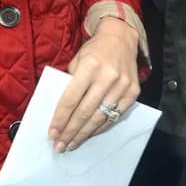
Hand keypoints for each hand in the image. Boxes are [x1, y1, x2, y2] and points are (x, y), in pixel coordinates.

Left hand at [48, 17, 139, 151]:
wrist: (121, 39)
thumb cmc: (95, 50)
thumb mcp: (78, 59)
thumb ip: (71, 82)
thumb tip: (62, 111)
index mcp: (89, 66)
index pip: (71, 98)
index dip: (60, 118)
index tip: (52, 133)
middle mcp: (107, 77)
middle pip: (85, 112)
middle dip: (70, 132)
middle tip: (60, 146)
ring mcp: (122, 86)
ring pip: (100, 118)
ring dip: (84, 134)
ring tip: (71, 145)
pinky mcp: (133, 93)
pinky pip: (114, 117)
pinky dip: (100, 128)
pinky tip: (89, 134)